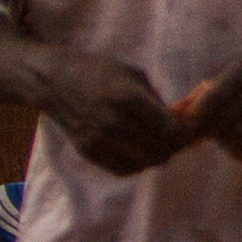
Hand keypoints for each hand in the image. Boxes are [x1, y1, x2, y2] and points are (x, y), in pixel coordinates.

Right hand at [46, 53, 187, 172]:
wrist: (54, 82)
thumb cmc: (98, 72)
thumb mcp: (133, 74)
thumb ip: (157, 100)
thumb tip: (179, 122)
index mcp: (129, 99)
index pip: (172, 131)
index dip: (185, 134)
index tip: (187, 129)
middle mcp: (115, 124)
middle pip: (161, 151)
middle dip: (174, 146)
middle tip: (175, 138)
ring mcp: (100, 141)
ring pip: (145, 164)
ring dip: (156, 157)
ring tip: (156, 143)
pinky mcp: (89, 152)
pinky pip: (124, 170)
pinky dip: (137, 164)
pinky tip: (137, 150)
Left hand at [176, 42, 241, 160]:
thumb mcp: (236, 67)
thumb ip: (207, 89)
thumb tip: (179, 117)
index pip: (215, 97)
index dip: (196, 116)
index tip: (188, 126)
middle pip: (226, 120)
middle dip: (209, 132)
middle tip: (205, 133)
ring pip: (240, 137)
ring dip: (225, 143)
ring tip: (224, 137)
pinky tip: (240, 143)